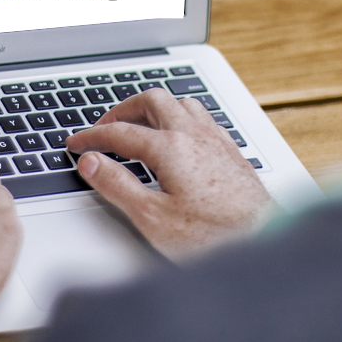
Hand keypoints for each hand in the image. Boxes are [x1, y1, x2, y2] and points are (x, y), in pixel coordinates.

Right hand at [65, 89, 274, 259]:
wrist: (264, 241)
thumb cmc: (214, 236)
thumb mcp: (152, 217)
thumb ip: (118, 185)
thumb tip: (92, 162)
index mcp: (171, 147)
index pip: (120, 132)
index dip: (92, 136)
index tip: (76, 143)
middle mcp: (194, 135)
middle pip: (152, 101)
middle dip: (123, 110)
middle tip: (105, 127)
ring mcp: (216, 140)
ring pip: (180, 103)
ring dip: (154, 108)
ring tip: (138, 124)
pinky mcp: (230, 151)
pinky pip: (201, 117)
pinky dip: (179, 117)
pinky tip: (179, 136)